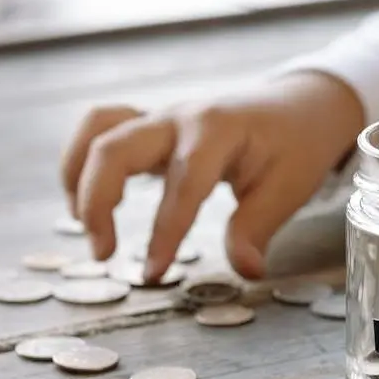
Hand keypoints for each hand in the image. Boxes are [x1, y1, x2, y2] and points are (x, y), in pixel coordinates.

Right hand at [60, 72, 364, 280]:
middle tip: (102, 254)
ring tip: (84, 226)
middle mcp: (180, 118)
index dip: (165, 232)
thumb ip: (257, 229)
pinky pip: (100, 130)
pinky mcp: (151, 125)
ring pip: (97, 130)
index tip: (152, 273)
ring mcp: (161, 117)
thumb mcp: (288, 188)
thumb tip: (246, 272)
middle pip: (116, 147)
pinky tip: (88, 201)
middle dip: (98, 201)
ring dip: (79, 176)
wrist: (299, 105)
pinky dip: (83, 161)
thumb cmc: (295, 146)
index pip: (183, 183)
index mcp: (219, 131)